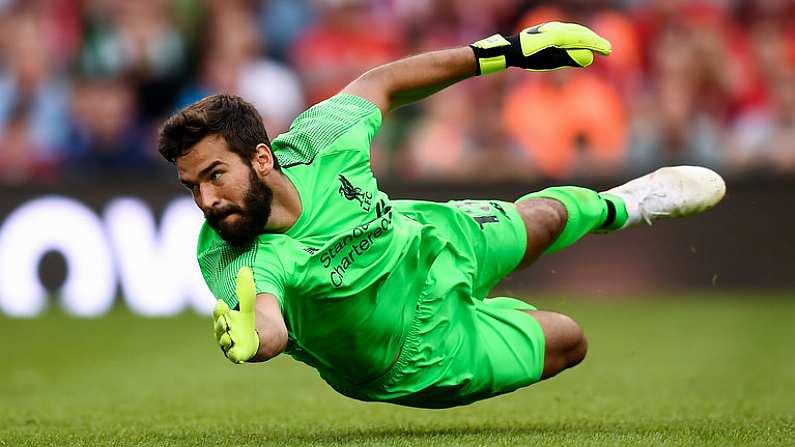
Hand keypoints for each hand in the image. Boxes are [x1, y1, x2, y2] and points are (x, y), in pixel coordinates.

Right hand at [213, 267, 259, 363]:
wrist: (259, 339)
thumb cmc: (247, 321)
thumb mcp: (248, 305)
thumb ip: (245, 291)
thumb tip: (245, 269)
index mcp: (223, 318)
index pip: (219, 313)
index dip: (219, 310)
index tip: (222, 305)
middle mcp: (223, 332)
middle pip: (219, 328)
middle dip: (220, 325)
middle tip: (224, 321)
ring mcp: (228, 345)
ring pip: (224, 342)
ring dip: (225, 340)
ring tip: (228, 337)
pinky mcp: (236, 355)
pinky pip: (234, 356)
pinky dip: (235, 355)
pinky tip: (237, 355)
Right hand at [470, 22, 610, 74]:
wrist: (511, 51)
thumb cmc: (528, 55)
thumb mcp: (552, 58)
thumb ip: (569, 58)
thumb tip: (588, 60)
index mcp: (558, 33)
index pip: (580, 35)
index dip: (593, 41)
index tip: (604, 48)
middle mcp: (558, 30)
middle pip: (582, 34)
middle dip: (597, 42)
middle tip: (608, 50)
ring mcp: (555, 33)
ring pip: (579, 37)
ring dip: (593, 43)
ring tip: (606, 50)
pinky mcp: (552, 39)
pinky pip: (571, 42)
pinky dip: (583, 45)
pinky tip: (593, 52)